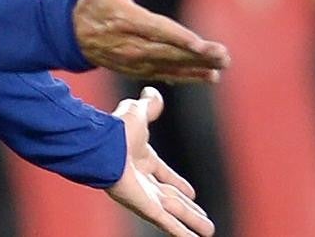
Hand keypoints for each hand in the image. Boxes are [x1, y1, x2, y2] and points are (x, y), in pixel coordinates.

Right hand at [75, 0, 229, 82]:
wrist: (75, 35)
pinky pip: (166, 74)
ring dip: (197, 67)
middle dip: (196, 55)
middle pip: (167, 52)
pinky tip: (209, 76)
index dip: (178, 38)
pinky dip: (187, 76)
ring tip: (222, 65)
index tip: (200, 44)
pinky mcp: (138, 70)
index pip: (155, 30)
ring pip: (169, 66)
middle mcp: (130, 44)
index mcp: (124, 20)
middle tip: (223, 55)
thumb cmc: (95, 1)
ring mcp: (134, 61)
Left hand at [107, 88, 214, 235]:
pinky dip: (180, 232)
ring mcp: (145, 196)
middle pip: (173, 199)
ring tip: (209, 232)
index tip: (193, 193)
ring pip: (175, 212)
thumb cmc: (118, 129)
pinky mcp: (145, 207)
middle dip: (189, 209)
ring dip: (192, 222)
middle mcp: (144, 181)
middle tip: (204, 220)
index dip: (179, 184)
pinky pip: (166, 222)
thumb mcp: (138, 112)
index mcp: (143, 160)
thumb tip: (152, 91)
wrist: (104, 146)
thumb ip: (148, 105)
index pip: (165, 175)